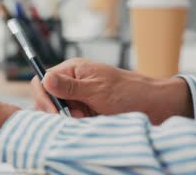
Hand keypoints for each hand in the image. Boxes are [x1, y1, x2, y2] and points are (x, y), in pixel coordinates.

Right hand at [32, 58, 192, 123]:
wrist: (153, 106)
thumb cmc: (128, 93)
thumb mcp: (97, 90)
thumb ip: (69, 86)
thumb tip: (45, 78)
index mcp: (72, 70)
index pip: (42, 81)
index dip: (44, 98)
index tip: (54, 113)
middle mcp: (71, 82)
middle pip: (47, 98)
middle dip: (57, 111)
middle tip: (75, 118)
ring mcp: (77, 96)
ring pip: (58, 111)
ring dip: (68, 119)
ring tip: (87, 120)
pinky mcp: (83, 110)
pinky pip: (70, 119)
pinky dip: (76, 124)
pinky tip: (89, 123)